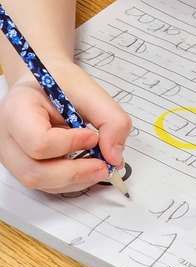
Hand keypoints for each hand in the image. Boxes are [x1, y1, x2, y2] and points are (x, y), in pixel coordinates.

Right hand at [0, 62, 130, 192]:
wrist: (44, 82)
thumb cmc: (62, 83)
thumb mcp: (90, 91)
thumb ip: (110, 119)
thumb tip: (114, 157)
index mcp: (17, 110)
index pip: (37, 142)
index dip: (70, 144)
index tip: (93, 136)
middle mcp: (7, 137)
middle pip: (34, 172)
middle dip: (75, 173)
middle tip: (106, 166)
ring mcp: (11, 156)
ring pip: (39, 183)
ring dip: (76, 180)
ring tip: (101, 165)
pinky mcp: (22, 166)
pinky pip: (45, 184)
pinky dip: (71, 181)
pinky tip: (88, 167)